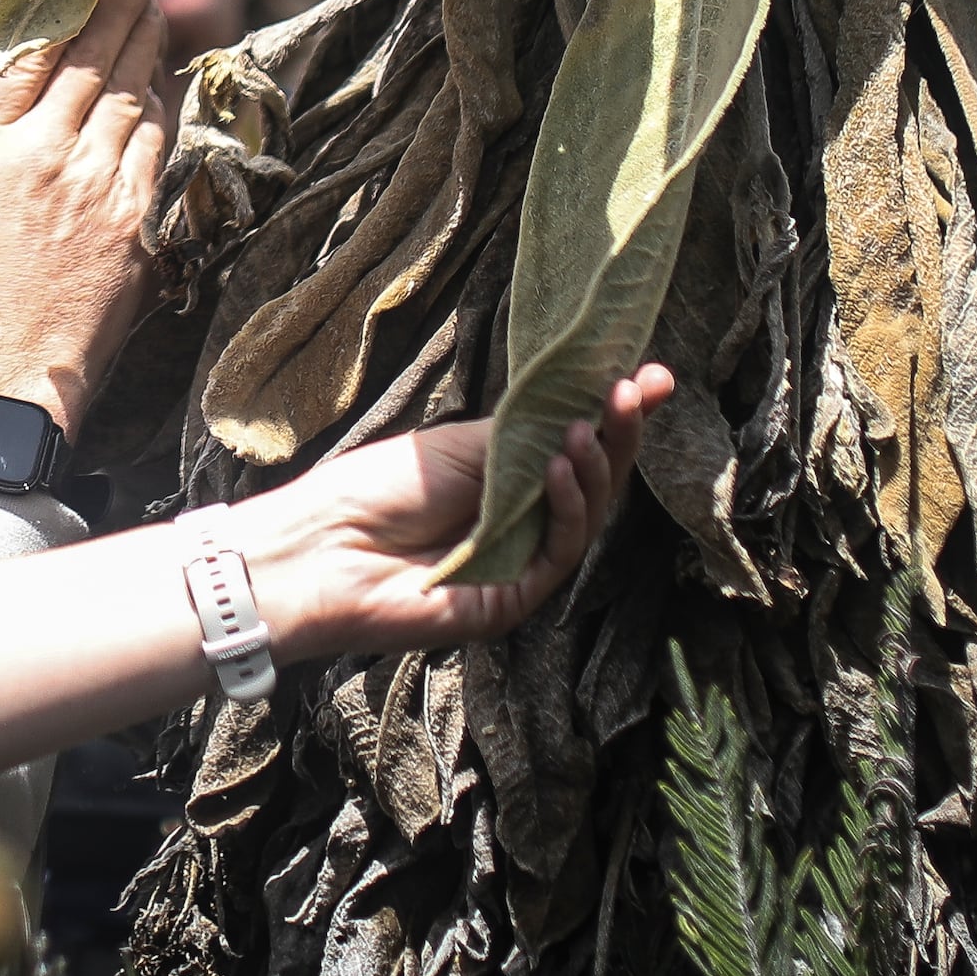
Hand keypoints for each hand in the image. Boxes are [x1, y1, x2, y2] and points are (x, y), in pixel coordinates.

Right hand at [0, 0, 174, 436]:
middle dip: (118, 5)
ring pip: (130, 89)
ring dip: (145, 42)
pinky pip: (154, 138)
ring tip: (151, 11)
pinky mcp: (134, 211)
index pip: (30, 48)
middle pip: (90, 55)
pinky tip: (158, 82)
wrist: (10, 363)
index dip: (64, 2)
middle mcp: (40, 152)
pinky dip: (157, 102)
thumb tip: (32, 74)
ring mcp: (94, 180)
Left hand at [225, 366, 674, 657]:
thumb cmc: (378, 490)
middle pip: (592, 481)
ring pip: (586, 517)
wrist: (326, 546)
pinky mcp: (515, 597)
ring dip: (595, 467)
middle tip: (634, 392)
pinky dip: (567, 507)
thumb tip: (586, 399)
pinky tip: (561, 469)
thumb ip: (526, 431)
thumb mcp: (462, 444)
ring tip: (587, 428)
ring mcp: (522, 562)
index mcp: (510, 481)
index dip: (613, 416)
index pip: (577, 446)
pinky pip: (559, 550)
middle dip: (619, 434)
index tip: (650, 377)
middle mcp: (523, 522)